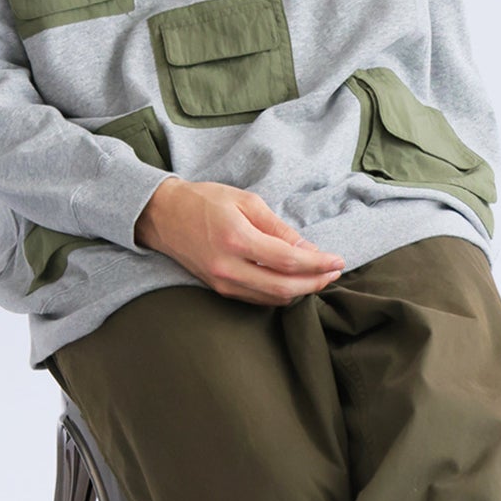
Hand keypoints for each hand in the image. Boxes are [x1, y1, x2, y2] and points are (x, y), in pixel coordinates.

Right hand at [135, 175, 346, 304]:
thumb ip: (279, 228)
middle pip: (283, 288)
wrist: (163, 215)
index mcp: (236, 239)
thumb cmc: (204, 201)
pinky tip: (292, 281)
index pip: (288, 261)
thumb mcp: (246, 202)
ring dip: (300, 291)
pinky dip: (280, 293)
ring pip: (272, 299)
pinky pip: (257, 298)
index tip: (338, 261)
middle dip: (315, 282)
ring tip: (318, 276)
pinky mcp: (219, 289)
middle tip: (334, 272)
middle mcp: (228, 267)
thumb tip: (308, 249)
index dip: (318, 264)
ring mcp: (222, 283)